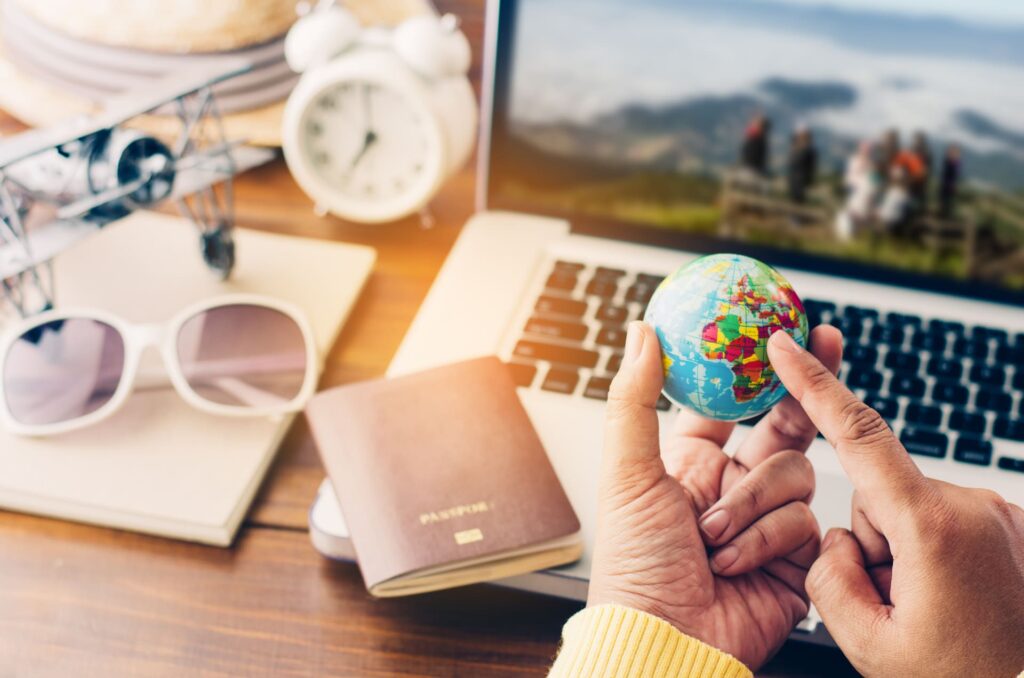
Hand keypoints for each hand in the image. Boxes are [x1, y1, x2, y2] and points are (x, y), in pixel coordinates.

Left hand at [588, 321, 841, 667]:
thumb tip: (642, 331)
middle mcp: (732, 486)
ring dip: (753, 504)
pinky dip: (767, 540)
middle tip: (825, 345)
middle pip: (781, 425)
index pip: (730, 402)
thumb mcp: (626, 474)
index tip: (777, 325)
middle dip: (802, 391)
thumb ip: (634, 400)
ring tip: (713, 538)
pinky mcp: (795, 557)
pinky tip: (735, 564)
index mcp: (690, 463)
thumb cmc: (635, 567)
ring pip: (794, 473)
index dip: (753, 365)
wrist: (668, 643)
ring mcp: (766, 520)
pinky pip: (803, 521)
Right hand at [768, 329, 1023, 676]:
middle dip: (870, 542)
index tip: (786, 346)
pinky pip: (941, 522)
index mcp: (932, 525)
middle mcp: (971, 505)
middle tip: (898, 605)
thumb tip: (835, 539)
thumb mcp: (868, 644)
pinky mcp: (1009, 522)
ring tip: (931, 608)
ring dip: (902, 553)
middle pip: (876, 496)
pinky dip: (932, 555)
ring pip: (908, 512)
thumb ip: (827, 575)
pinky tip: (953, 600)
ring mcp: (997, 512)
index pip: (858, 435)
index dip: (813, 384)